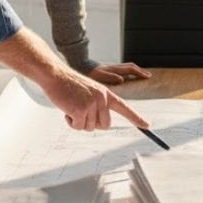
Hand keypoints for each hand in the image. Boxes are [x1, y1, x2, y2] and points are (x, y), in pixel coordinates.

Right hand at [0, 27, 149, 131]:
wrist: (55, 74)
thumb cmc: (69, 84)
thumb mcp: (89, 91)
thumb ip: (98, 104)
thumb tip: (101, 124)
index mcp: (106, 93)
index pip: (125, 107)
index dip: (136, 118)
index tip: (148, 126)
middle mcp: (102, 99)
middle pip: (105, 125)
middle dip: (93, 124)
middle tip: (80, 112)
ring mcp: (92, 104)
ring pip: (89, 127)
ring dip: (78, 121)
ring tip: (71, 106)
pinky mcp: (80, 110)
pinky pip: (78, 127)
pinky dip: (70, 122)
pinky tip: (66, 110)